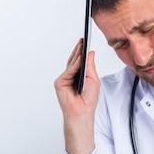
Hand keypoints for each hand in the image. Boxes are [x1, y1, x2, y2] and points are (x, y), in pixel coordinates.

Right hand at [54, 38, 99, 153]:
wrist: (82, 113)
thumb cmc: (88, 100)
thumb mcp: (93, 80)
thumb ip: (90, 66)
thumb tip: (90, 53)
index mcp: (79, 75)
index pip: (80, 61)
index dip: (82, 51)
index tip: (85, 41)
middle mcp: (70, 76)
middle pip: (74, 60)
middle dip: (78, 50)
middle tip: (82, 40)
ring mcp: (64, 79)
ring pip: (71, 64)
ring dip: (76, 55)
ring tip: (81, 45)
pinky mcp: (60, 83)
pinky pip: (68, 72)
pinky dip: (73, 66)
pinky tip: (79, 60)